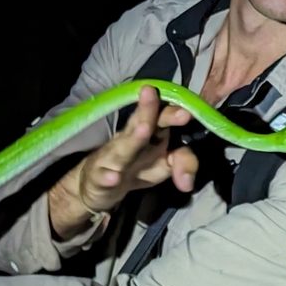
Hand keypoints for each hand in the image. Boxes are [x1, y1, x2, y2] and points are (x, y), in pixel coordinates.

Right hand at [48, 85, 198, 239]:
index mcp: (148, 133)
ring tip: (144, 128)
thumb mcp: (162, 167)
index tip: (187, 110)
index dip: (171, 112)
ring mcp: (112, 158)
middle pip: (139, 123)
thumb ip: (182, 164)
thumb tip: (189, 181)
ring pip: (124, 148)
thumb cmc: (134, 168)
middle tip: (162, 100)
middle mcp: (129, 140)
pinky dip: (108, 177)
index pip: (160, 117)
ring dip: (134, 137)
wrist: (96, 185)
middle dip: (150, 111)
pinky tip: (113, 178)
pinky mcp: (98, 178)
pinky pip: (103, 177)